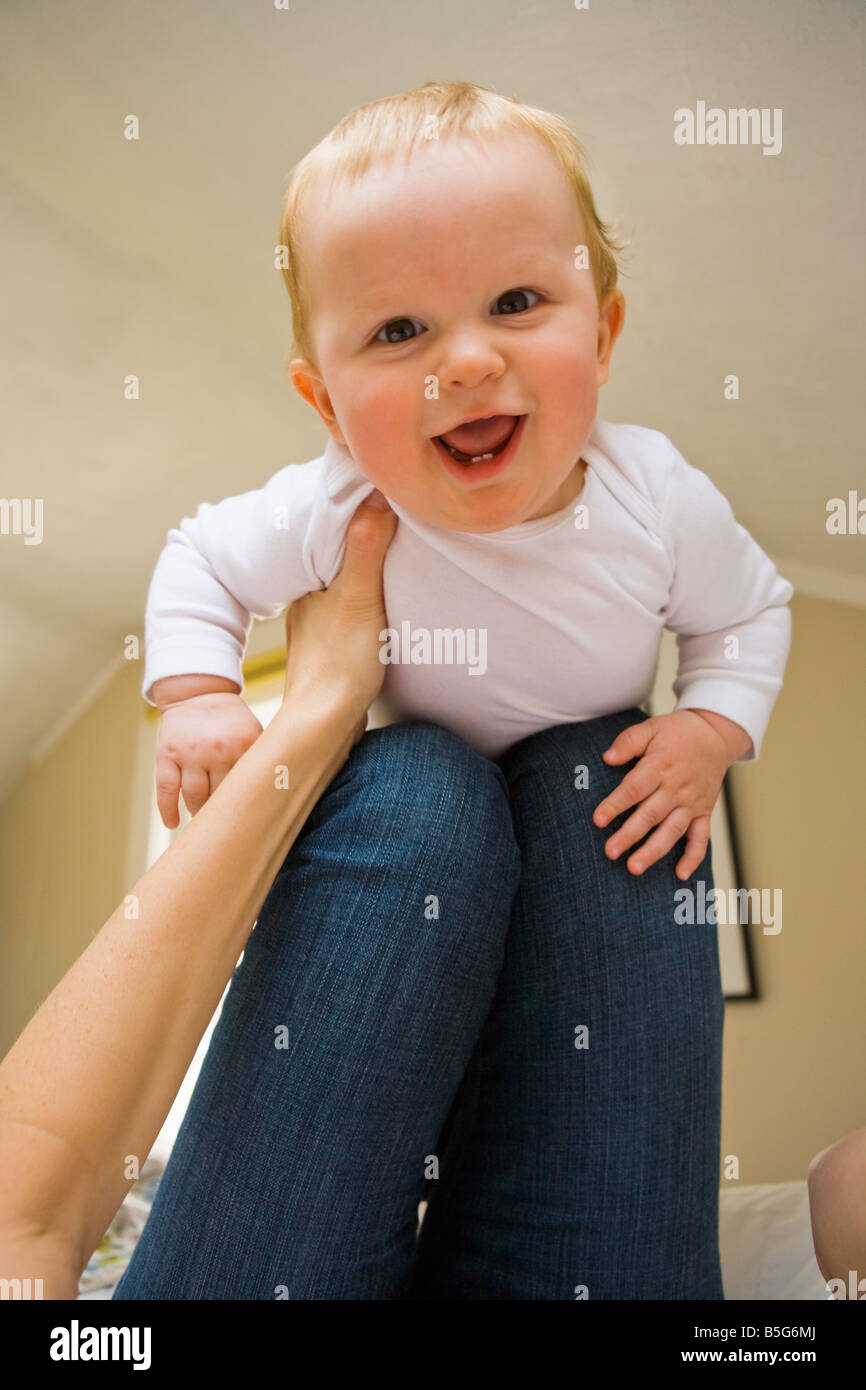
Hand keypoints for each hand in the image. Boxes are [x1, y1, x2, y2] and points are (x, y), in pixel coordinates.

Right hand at [156, 692, 263, 827]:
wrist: (198, 694)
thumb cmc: (232, 721)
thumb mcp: (254, 732)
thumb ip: (265, 759)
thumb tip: (283, 795)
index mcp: (243, 744)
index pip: (249, 785)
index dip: (252, 808)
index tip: (256, 828)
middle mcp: (216, 750)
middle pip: (220, 795)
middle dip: (223, 816)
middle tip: (229, 833)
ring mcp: (190, 753)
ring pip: (193, 795)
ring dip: (199, 815)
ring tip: (204, 826)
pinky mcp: (166, 754)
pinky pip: (166, 787)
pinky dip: (167, 809)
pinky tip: (172, 824)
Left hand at [281, 489, 397, 740]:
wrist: (324, 726)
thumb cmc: (340, 663)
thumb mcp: (359, 599)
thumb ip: (366, 548)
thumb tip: (376, 495)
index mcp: (308, 583)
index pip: (333, 537)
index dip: (356, 519)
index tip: (385, 501)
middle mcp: (307, 604)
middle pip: (340, 564)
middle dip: (364, 549)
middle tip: (399, 529)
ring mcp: (318, 631)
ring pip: (346, 593)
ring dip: (368, 583)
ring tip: (398, 569)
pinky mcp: (332, 655)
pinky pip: (353, 620)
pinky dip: (370, 611)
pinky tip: (386, 617)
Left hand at [591, 708, 749, 879]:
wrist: (715, 735)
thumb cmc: (676, 733)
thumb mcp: (650, 727)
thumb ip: (628, 742)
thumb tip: (607, 758)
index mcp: (660, 766)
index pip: (634, 789)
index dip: (615, 805)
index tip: (598, 820)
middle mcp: (677, 788)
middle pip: (650, 815)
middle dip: (630, 835)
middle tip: (610, 852)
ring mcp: (692, 802)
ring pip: (672, 831)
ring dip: (654, 851)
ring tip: (634, 867)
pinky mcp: (704, 812)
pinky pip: (701, 838)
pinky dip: (693, 857)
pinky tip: (681, 875)